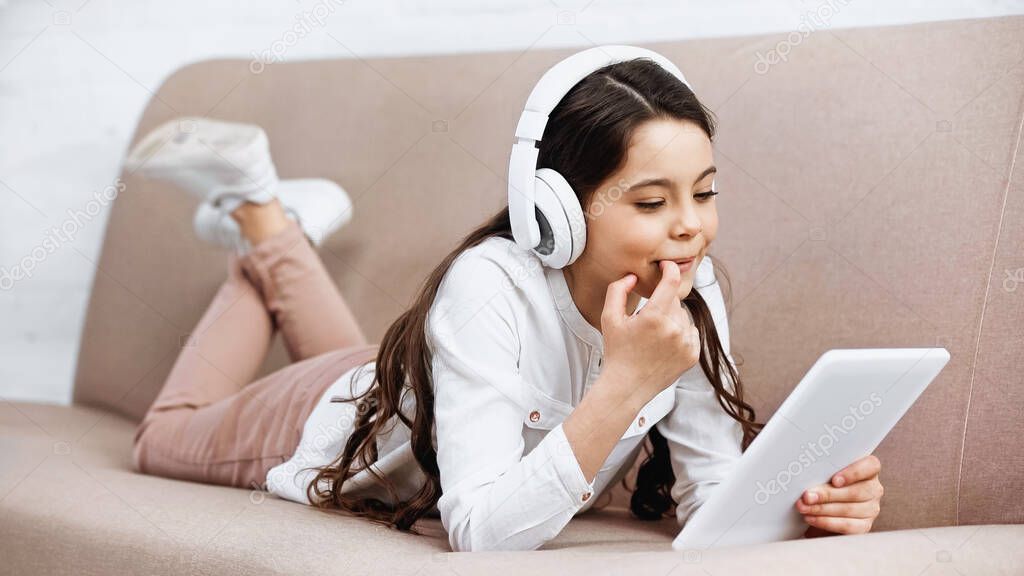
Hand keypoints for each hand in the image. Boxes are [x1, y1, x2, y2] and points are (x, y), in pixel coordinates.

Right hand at [600, 260, 700, 403]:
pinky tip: (664, 345)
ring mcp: (686, 343)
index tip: (667, 266)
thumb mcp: (609, 318)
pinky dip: (680, 333)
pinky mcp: (693, 355)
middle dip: (661, 304)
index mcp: (654, 317)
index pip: (671, 282)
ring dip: (671, 319)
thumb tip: (633, 277)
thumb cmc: (616, 351)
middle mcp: (674, 329)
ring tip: (653, 336)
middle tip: (644, 321)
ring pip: (683, 316)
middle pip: (674, 301)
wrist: (627, 386)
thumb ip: (617, 290)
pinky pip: (691, 332)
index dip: (670, 269)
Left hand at [796, 454, 883, 536]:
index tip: (834, 480)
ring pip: (849, 509)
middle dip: (827, 495)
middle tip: (806, 497)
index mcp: (868, 470)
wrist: (823, 510)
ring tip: (803, 507)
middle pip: (856, 492)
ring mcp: (871, 509)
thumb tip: (805, 478)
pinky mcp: (864, 526)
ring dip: (822, 509)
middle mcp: (873, 489)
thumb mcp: (824, 474)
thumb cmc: (824, 484)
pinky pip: (847, 526)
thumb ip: (821, 472)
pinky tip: (811, 518)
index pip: (871, 466)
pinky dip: (826, 522)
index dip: (854, 472)